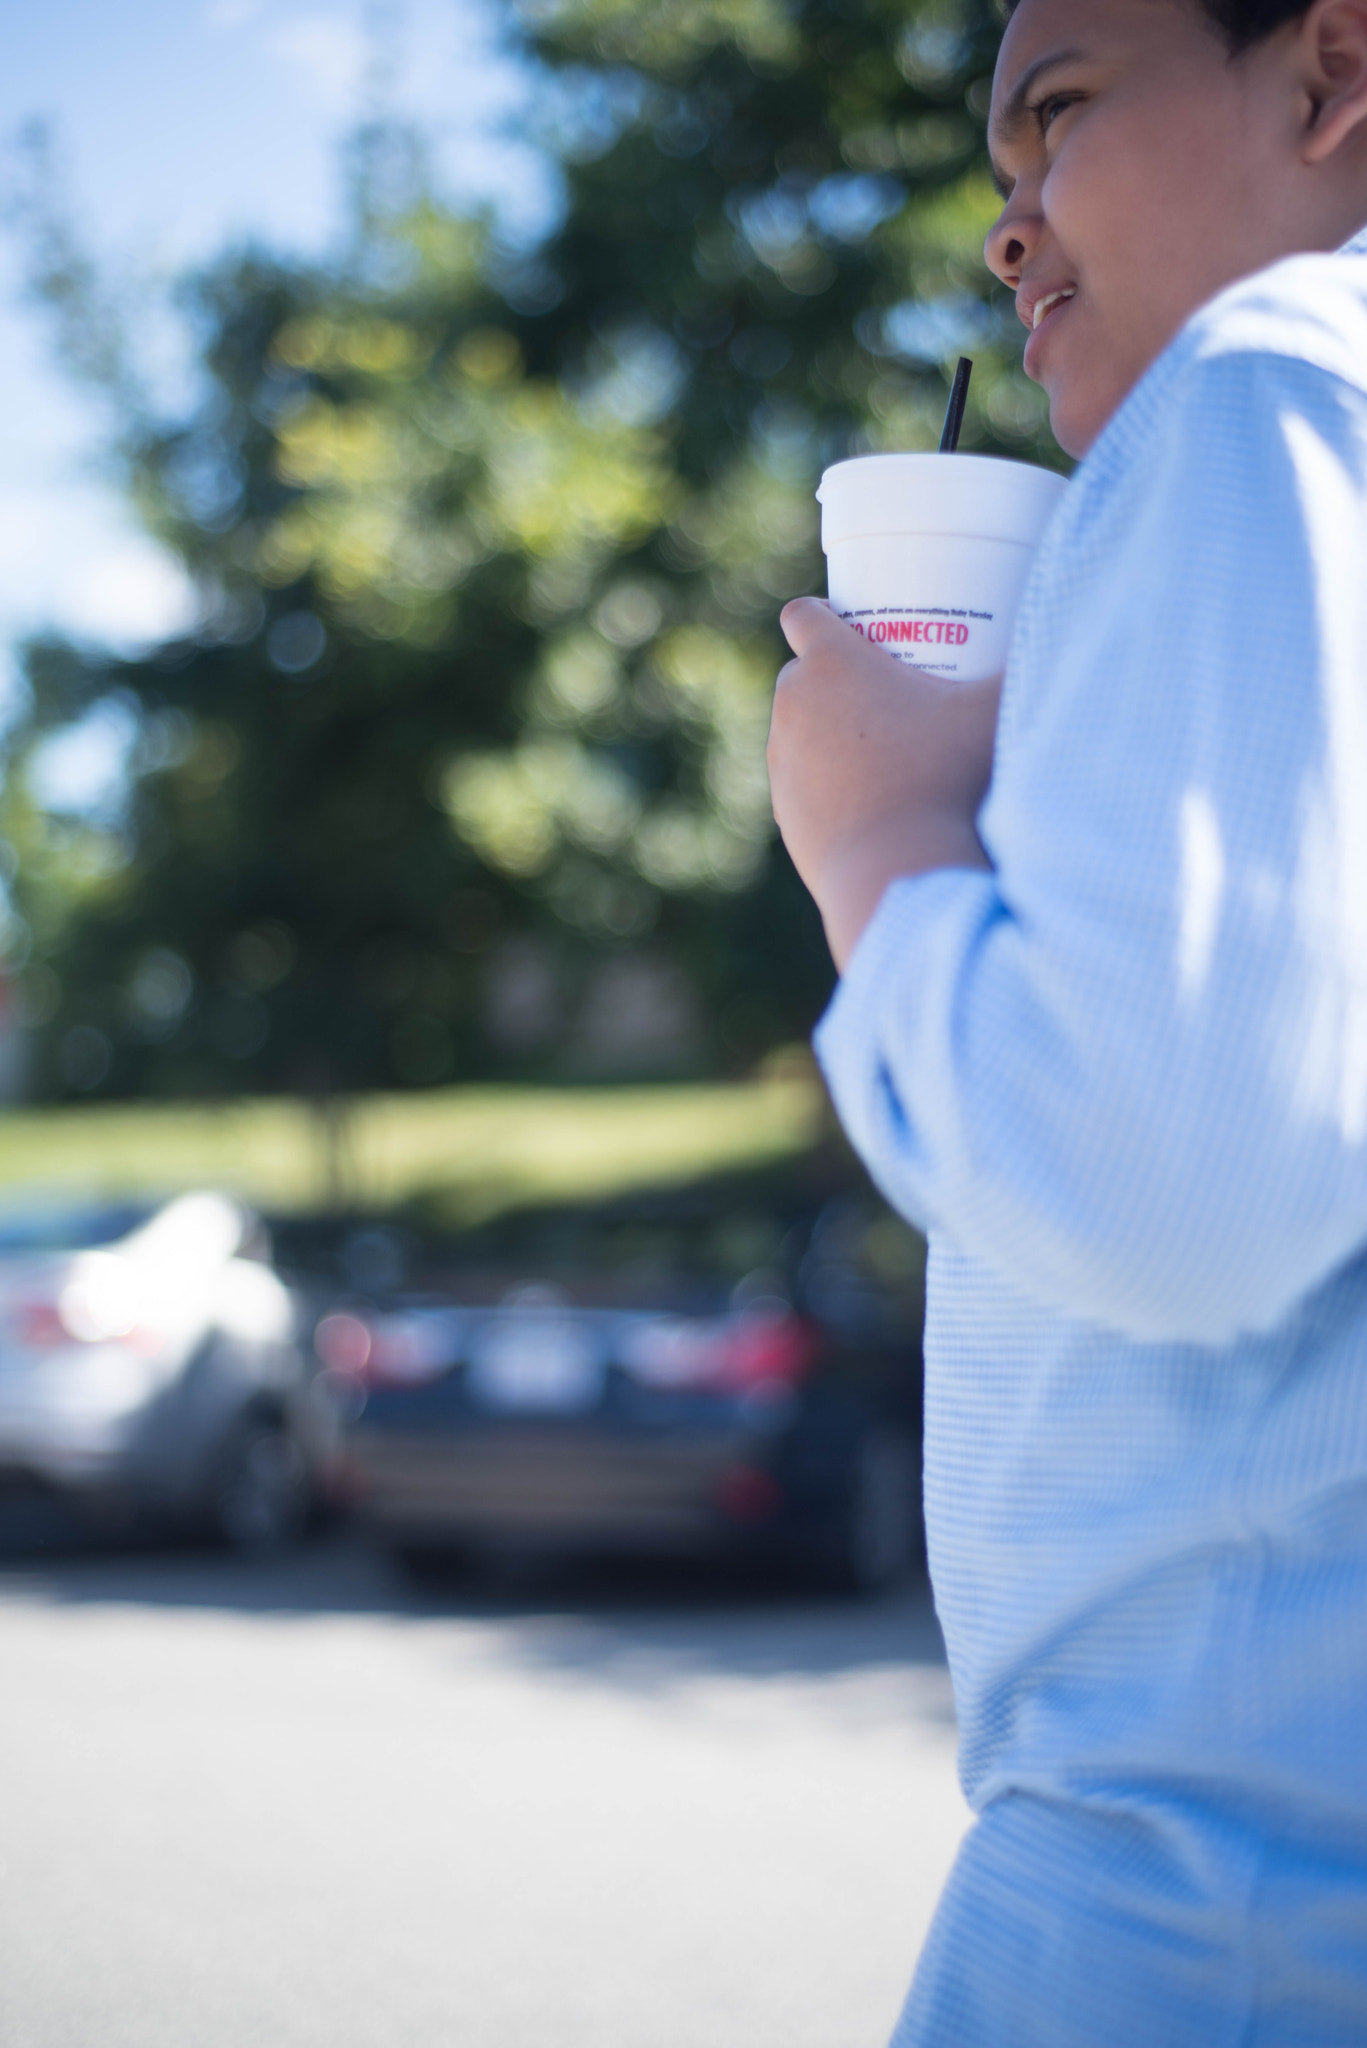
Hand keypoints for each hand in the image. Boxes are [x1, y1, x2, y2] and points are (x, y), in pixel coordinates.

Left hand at [767, 598, 999, 969]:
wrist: (897, 876)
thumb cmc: (946, 783)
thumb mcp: (994, 713)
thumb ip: (1023, 668)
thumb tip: (1060, 631)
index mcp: (830, 665)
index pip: (803, 615)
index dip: (824, 614)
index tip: (855, 626)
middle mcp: (793, 708)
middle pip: (800, 673)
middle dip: (832, 676)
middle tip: (885, 689)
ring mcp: (782, 764)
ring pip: (798, 731)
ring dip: (826, 731)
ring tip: (879, 747)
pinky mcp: (783, 814)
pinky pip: (802, 784)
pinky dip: (826, 784)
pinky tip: (867, 797)